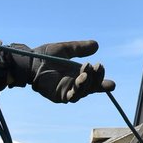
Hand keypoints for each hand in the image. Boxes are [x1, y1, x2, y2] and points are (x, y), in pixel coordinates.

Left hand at [0, 40, 115, 102]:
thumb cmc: (46, 55)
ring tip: (87, 70)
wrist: (31, 61)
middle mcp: (75, 85)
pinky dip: (78, 90)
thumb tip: (96, 45)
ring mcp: (67, 91)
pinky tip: (80, 79)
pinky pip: (71, 97)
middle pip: (92, 87)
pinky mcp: (59, 96)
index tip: (111, 84)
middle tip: (97, 65)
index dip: (103, 84)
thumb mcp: (66, 49)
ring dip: (88, 82)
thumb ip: (80, 48)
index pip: (94, 81)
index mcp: (78, 74)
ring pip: (83, 92)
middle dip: (97, 78)